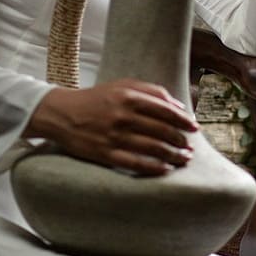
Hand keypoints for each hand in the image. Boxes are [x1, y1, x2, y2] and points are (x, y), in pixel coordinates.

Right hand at [27, 80, 198, 175]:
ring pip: (152, 148)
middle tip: (190, 147)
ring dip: (173, 155)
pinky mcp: (105, 154)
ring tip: (183, 159)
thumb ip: (151, 91)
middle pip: (162, 131)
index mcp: (129, 97)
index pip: (165, 110)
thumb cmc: (96, 98)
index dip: (183, 121)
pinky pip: (135, 164)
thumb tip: (179, 106)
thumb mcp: (122, 86)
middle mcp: (123, 116)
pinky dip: (153, 168)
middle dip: (180, 141)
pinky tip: (165, 169)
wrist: (61, 114)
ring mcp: (114, 136)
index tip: (194, 128)